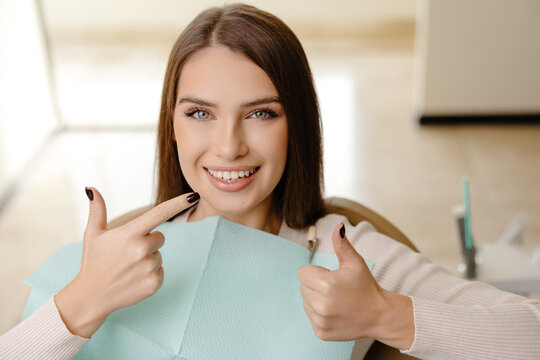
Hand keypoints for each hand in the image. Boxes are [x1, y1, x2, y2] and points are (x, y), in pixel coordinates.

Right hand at [54, 187, 198, 337]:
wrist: (91, 296)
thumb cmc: (93, 261)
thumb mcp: (93, 234)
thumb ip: (97, 210)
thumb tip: (91, 188)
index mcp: (129, 234)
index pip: (159, 213)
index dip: (179, 203)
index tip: (194, 195)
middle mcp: (141, 249)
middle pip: (160, 237)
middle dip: (148, 241)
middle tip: (128, 253)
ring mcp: (149, 268)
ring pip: (159, 254)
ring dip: (148, 258)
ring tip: (128, 267)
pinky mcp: (154, 283)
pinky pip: (161, 270)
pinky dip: (150, 273)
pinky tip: (134, 278)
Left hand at [297, 223, 413, 349]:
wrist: (379, 315)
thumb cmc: (366, 287)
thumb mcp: (355, 262)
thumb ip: (341, 244)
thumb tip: (338, 227)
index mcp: (326, 284)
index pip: (302, 273)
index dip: (316, 272)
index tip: (330, 277)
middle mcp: (321, 304)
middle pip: (302, 287)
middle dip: (315, 285)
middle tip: (335, 289)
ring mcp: (320, 321)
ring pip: (305, 302)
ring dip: (316, 300)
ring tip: (336, 301)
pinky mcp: (321, 332)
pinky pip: (310, 317)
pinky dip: (319, 315)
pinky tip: (335, 312)